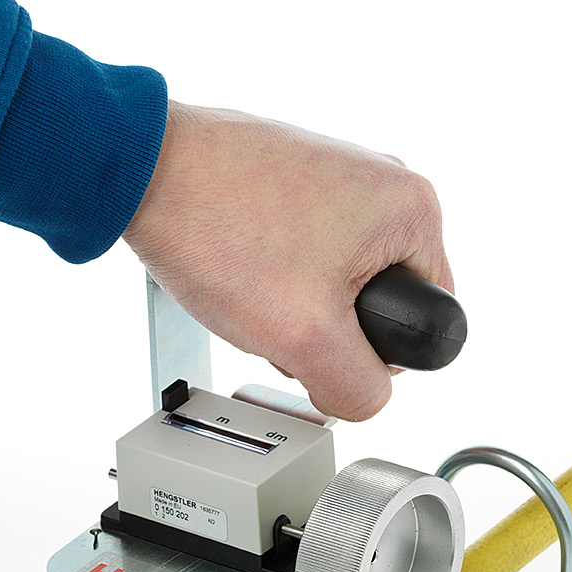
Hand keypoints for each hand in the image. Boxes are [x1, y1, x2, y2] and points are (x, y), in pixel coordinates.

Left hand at [122, 101, 452, 420]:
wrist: (142, 171)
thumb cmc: (219, 230)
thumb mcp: (305, 338)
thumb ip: (358, 388)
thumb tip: (366, 399)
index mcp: (414, 210)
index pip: (430, 322)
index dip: (372, 355)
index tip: (320, 337)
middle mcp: (384, 181)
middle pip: (378, 304)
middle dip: (327, 329)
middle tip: (278, 313)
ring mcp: (337, 174)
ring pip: (335, 283)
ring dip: (293, 305)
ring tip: (250, 283)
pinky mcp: (294, 177)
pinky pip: (300, 253)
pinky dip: (269, 273)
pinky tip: (236, 265)